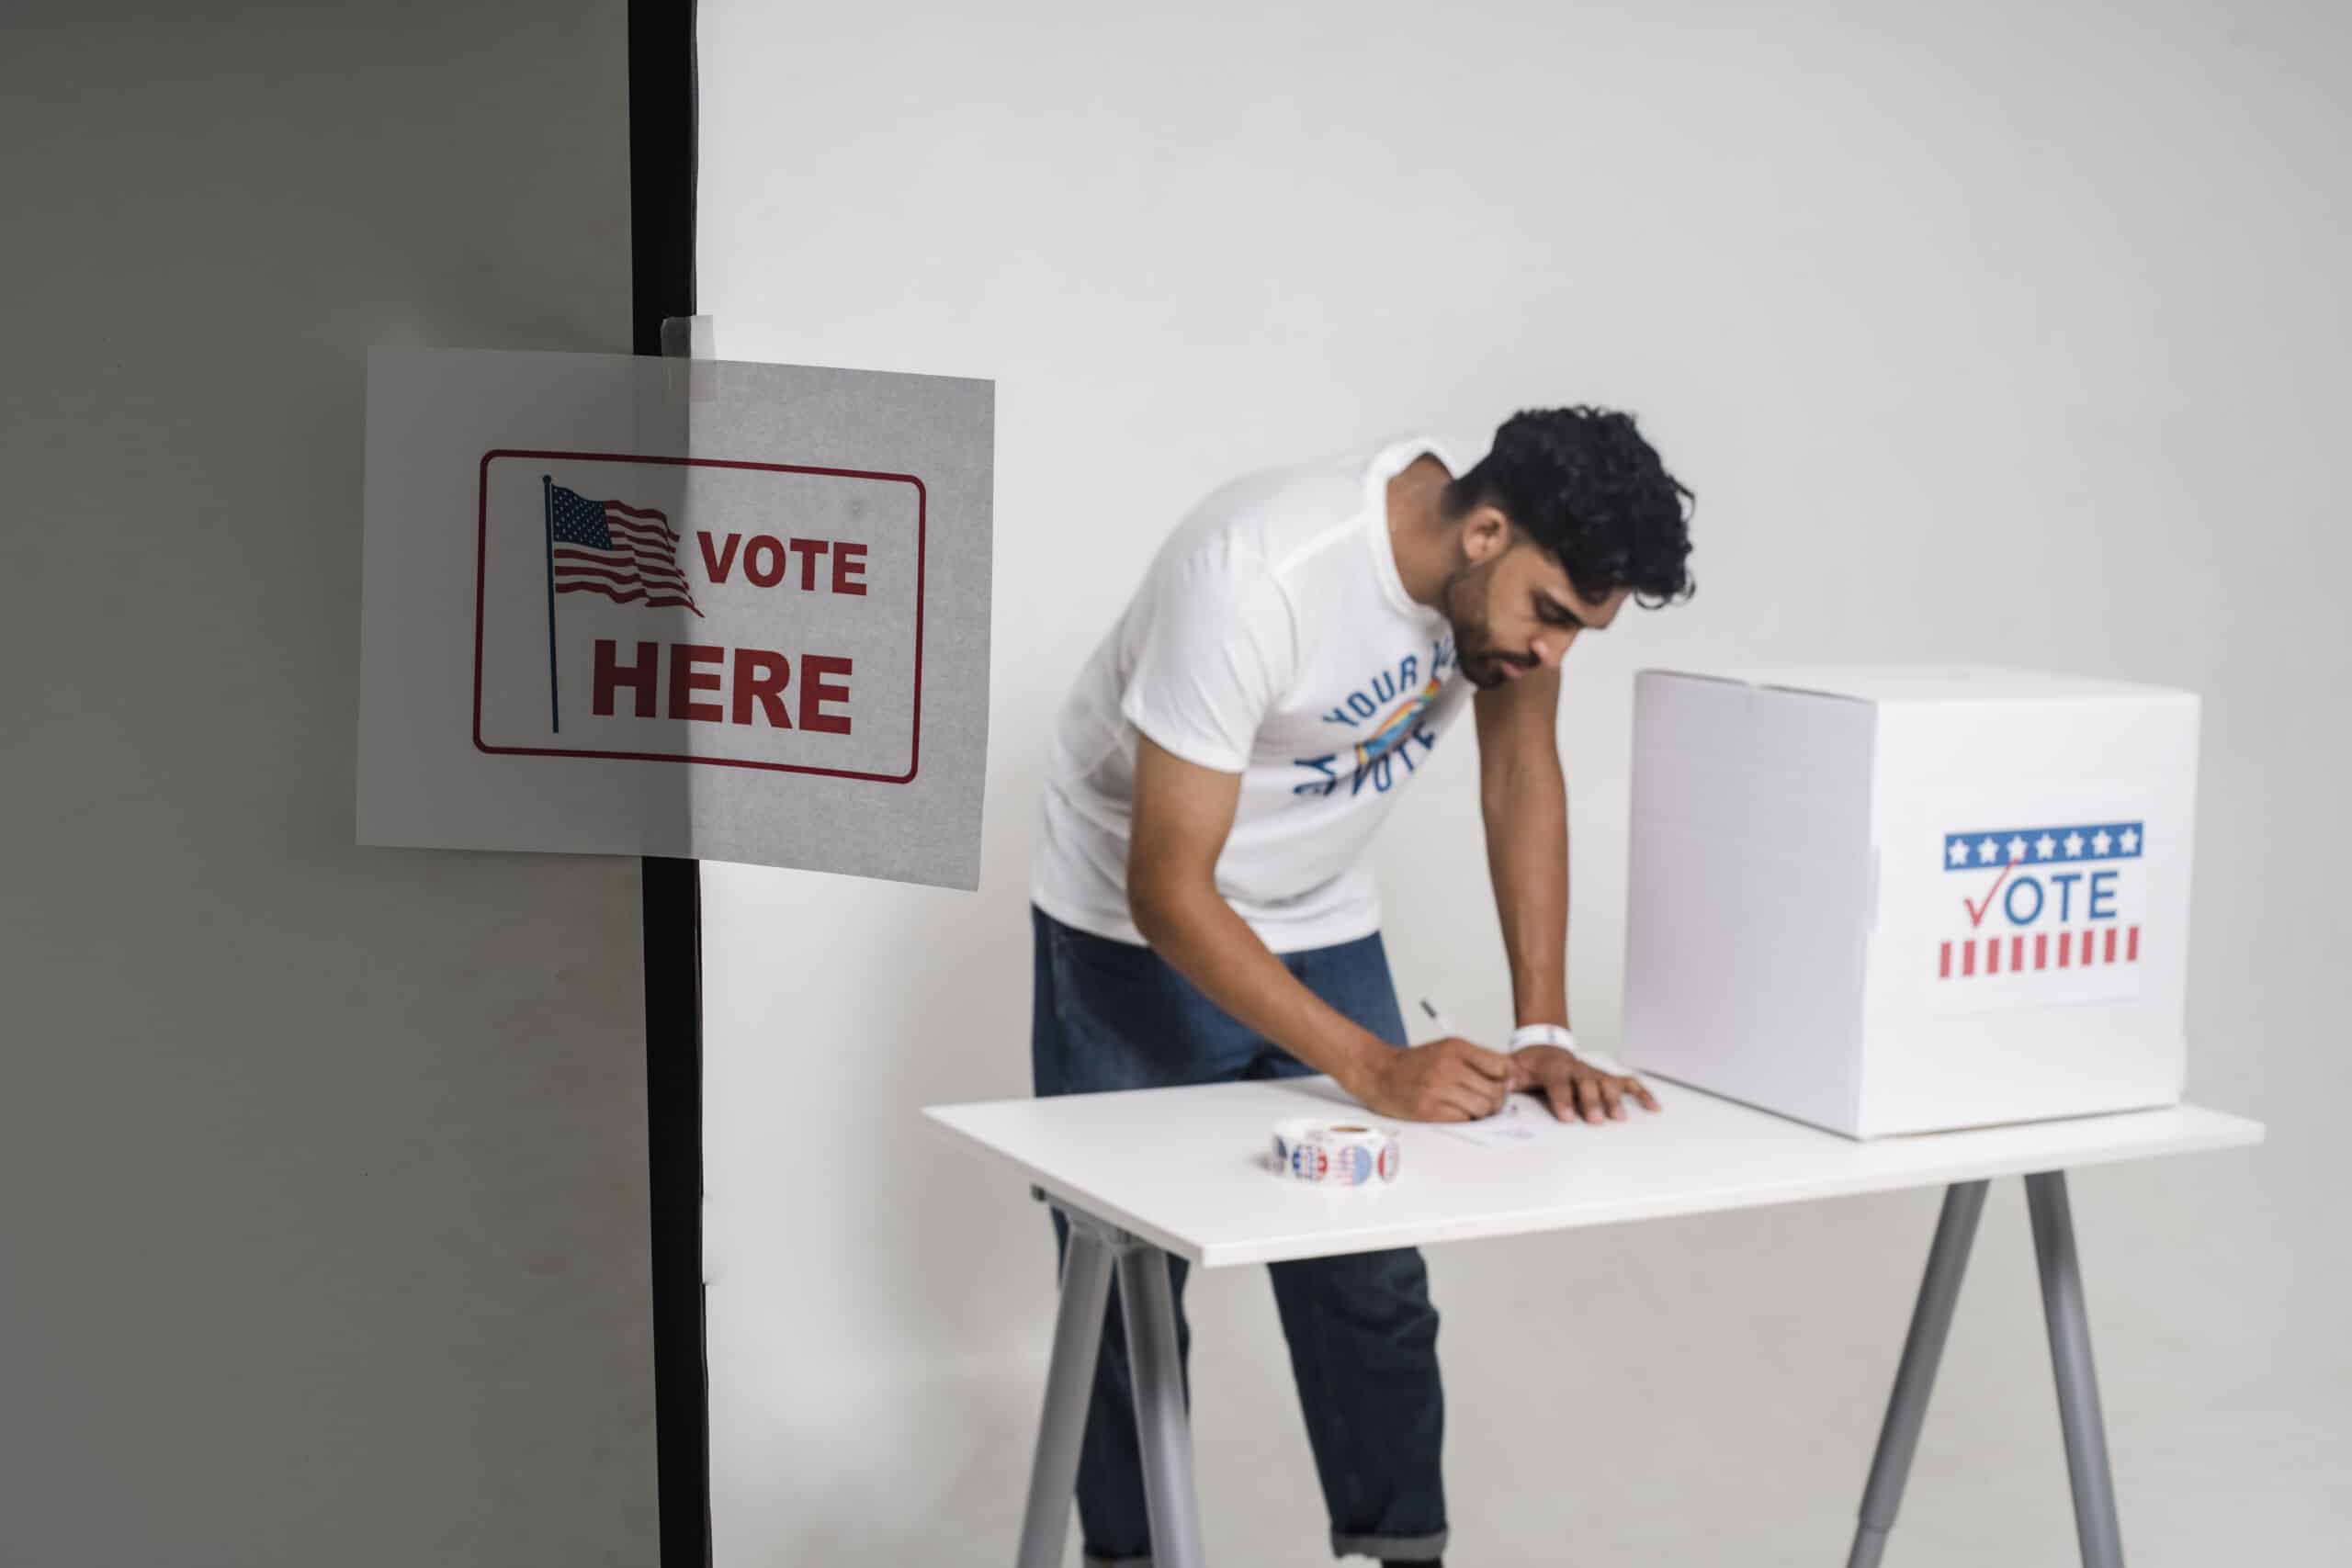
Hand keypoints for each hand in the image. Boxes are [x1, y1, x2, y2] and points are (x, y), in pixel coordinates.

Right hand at [1354, 1036, 1514, 1121]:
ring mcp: (1438, 1089)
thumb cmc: (1415, 1063)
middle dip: (1497, 1101)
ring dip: (1481, 1113)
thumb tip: (1510, 1078)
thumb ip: (1477, 1060)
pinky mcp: (1429, 1110)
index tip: (1499, 1084)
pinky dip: (1465, 1120)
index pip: (1501, 1066)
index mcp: (1456, 1048)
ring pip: (1483, 1108)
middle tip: (1488, 1103)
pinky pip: (1464, 1120)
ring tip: (1471, 1109)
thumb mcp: (1447, 1049)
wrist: (1378, 1072)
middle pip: (1495, 1092)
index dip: (1505, 1079)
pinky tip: (1455, 1113)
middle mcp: (1448, 1066)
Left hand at [1511, 1044, 1660, 1123]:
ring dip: (1614, 1099)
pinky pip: (1627, 1083)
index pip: (1558, 1083)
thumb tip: (1498, 1089)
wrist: (1544, 1048)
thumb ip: (1508, 1079)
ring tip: (1620, 1117)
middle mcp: (1577, 1070)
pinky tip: (1653, 1107)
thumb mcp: (1514, 1070)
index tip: (1568, 1118)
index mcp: (1553, 1069)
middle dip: (1592, 1101)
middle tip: (1596, 1120)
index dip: (1562, 1100)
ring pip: (1607, 1083)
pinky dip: (1641, 1093)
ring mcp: (1594, 1073)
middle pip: (1587, 1084)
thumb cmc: (1530, 1066)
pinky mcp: (1606, 1077)